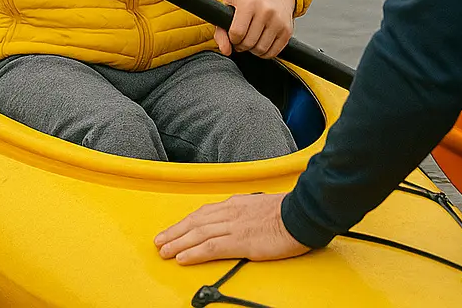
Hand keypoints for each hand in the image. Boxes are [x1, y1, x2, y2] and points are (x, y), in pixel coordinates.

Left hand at [155, 192, 309, 264]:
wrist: (302, 213)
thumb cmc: (288, 212)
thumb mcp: (262, 206)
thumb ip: (246, 213)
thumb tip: (240, 222)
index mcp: (236, 203)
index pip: (204, 212)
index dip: (186, 222)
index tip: (174, 230)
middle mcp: (231, 212)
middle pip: (196, 222)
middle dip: (175, 232)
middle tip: (159, 241)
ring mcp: (234, 226)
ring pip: (198, 234)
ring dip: (178, 243)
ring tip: (164, 251)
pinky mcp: (241, 241)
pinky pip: (211, 247)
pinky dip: (194, 252)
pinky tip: (182, 258)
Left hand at [214, 0, 295, 58]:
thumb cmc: (248, 3)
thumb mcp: (230, 9)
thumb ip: (221, 31)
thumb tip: (225, 50)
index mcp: (248, 2)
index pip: (236, 33)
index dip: (232, 39)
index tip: (234, 35)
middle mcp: (265, 10)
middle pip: (248, 43)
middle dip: (242, 45)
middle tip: (243, 38)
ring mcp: (278, 20)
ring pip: (261, 50)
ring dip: (253, 50)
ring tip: (252, 39)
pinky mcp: (287, 31)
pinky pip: (273, 53)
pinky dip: (265, 53)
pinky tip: (262, 42)